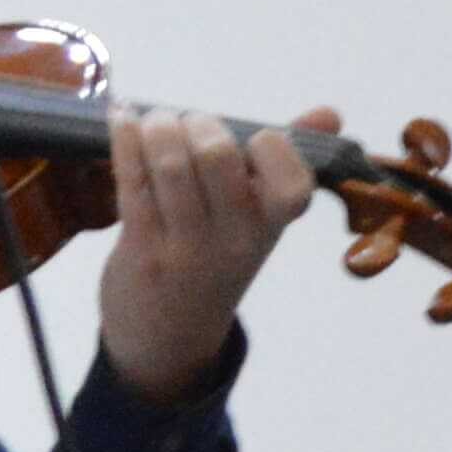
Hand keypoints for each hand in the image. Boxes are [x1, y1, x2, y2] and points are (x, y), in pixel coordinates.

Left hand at [89, 103, 330, 401]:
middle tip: (188, 124)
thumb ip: (288, 163)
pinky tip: (122, 119)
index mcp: (271, 227)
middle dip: (199, 124)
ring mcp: (186, 247)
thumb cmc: (219, 260)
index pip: (291, 184)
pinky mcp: (140, 248)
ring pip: (171, 165)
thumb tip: (330, 114)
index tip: (254, 138)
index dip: (272, 147)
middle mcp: (234, 240)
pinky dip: (125, 140)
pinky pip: (132, 181)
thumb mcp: (261, 222)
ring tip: (156, 121)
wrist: (172, 337)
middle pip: (218, 157)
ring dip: (158, 128)